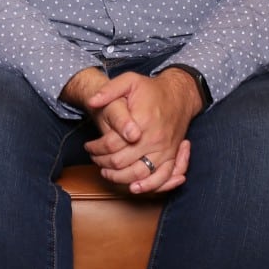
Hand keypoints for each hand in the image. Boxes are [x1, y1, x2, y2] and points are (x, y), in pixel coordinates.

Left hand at [84, 69, 199, 194]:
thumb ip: (109, 90)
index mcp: (141, 121)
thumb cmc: (151, 90)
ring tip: (106, 172)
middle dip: (103, 163)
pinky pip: (161, 178)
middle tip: (94, 158)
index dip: (95, 148)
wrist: (179, 95)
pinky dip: (147, 186)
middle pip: (122, 161)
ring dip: (119, 177)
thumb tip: (92, 102)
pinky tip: (133, 187)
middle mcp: (154, 139)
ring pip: (138, 174)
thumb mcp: (129, 81)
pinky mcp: (172, 156)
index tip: (88, 146)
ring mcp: (165, 150)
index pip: (111, 143)